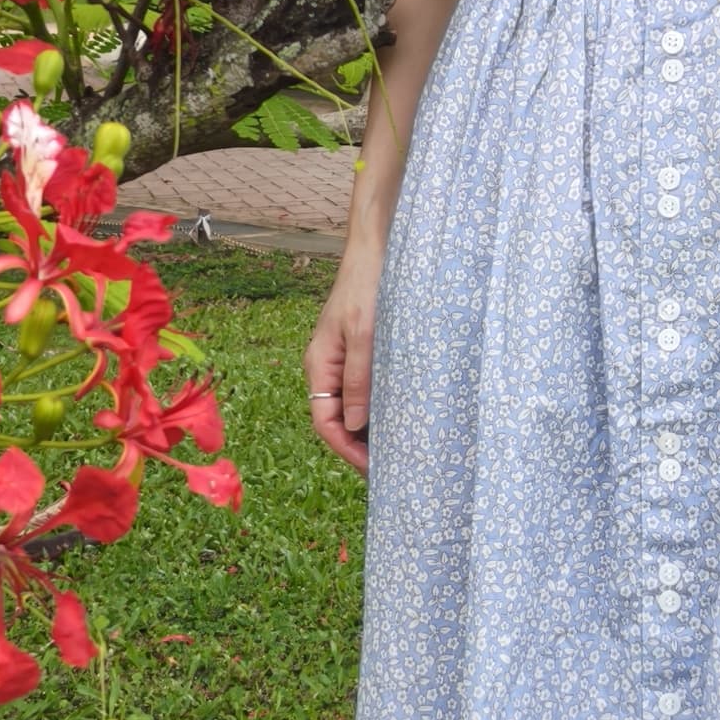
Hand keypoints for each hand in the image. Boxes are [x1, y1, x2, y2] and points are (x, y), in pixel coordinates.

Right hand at [307, 243, 381, 472]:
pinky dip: (378, 407)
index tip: (374, 469)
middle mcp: (327, 367)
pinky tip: (400, 416)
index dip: (347, 450)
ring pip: (352, 406)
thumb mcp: (365, 335)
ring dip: (370, 428)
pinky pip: (364, 389)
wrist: (376, 251)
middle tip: (391, 467)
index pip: (325, 422)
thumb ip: (359, 380)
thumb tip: (353, 425)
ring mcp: (343, 360)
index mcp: (319, 365)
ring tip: (398, 449)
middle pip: (337, 419)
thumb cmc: (368, 288)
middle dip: (359, 445)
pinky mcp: (361, 352)